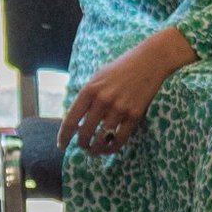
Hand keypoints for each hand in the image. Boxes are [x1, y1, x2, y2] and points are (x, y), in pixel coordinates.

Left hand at [58, 29, 196, 155]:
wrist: (150, 61)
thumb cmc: (121, 67)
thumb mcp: (98, 77)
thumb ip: (87, 96)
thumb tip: (76, 119)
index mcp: (89, 90)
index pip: (71, 120)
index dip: (64, 136)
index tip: (62, 145)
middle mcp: (102, 100)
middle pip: (85, 133)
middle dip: (81, 144)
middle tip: (82, 147)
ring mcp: (119, 109)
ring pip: (101, 139)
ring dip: (95, 149)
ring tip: (94, 151)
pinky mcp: (134, 115)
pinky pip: (120, 139)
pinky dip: (112, 148)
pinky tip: (108, 149)